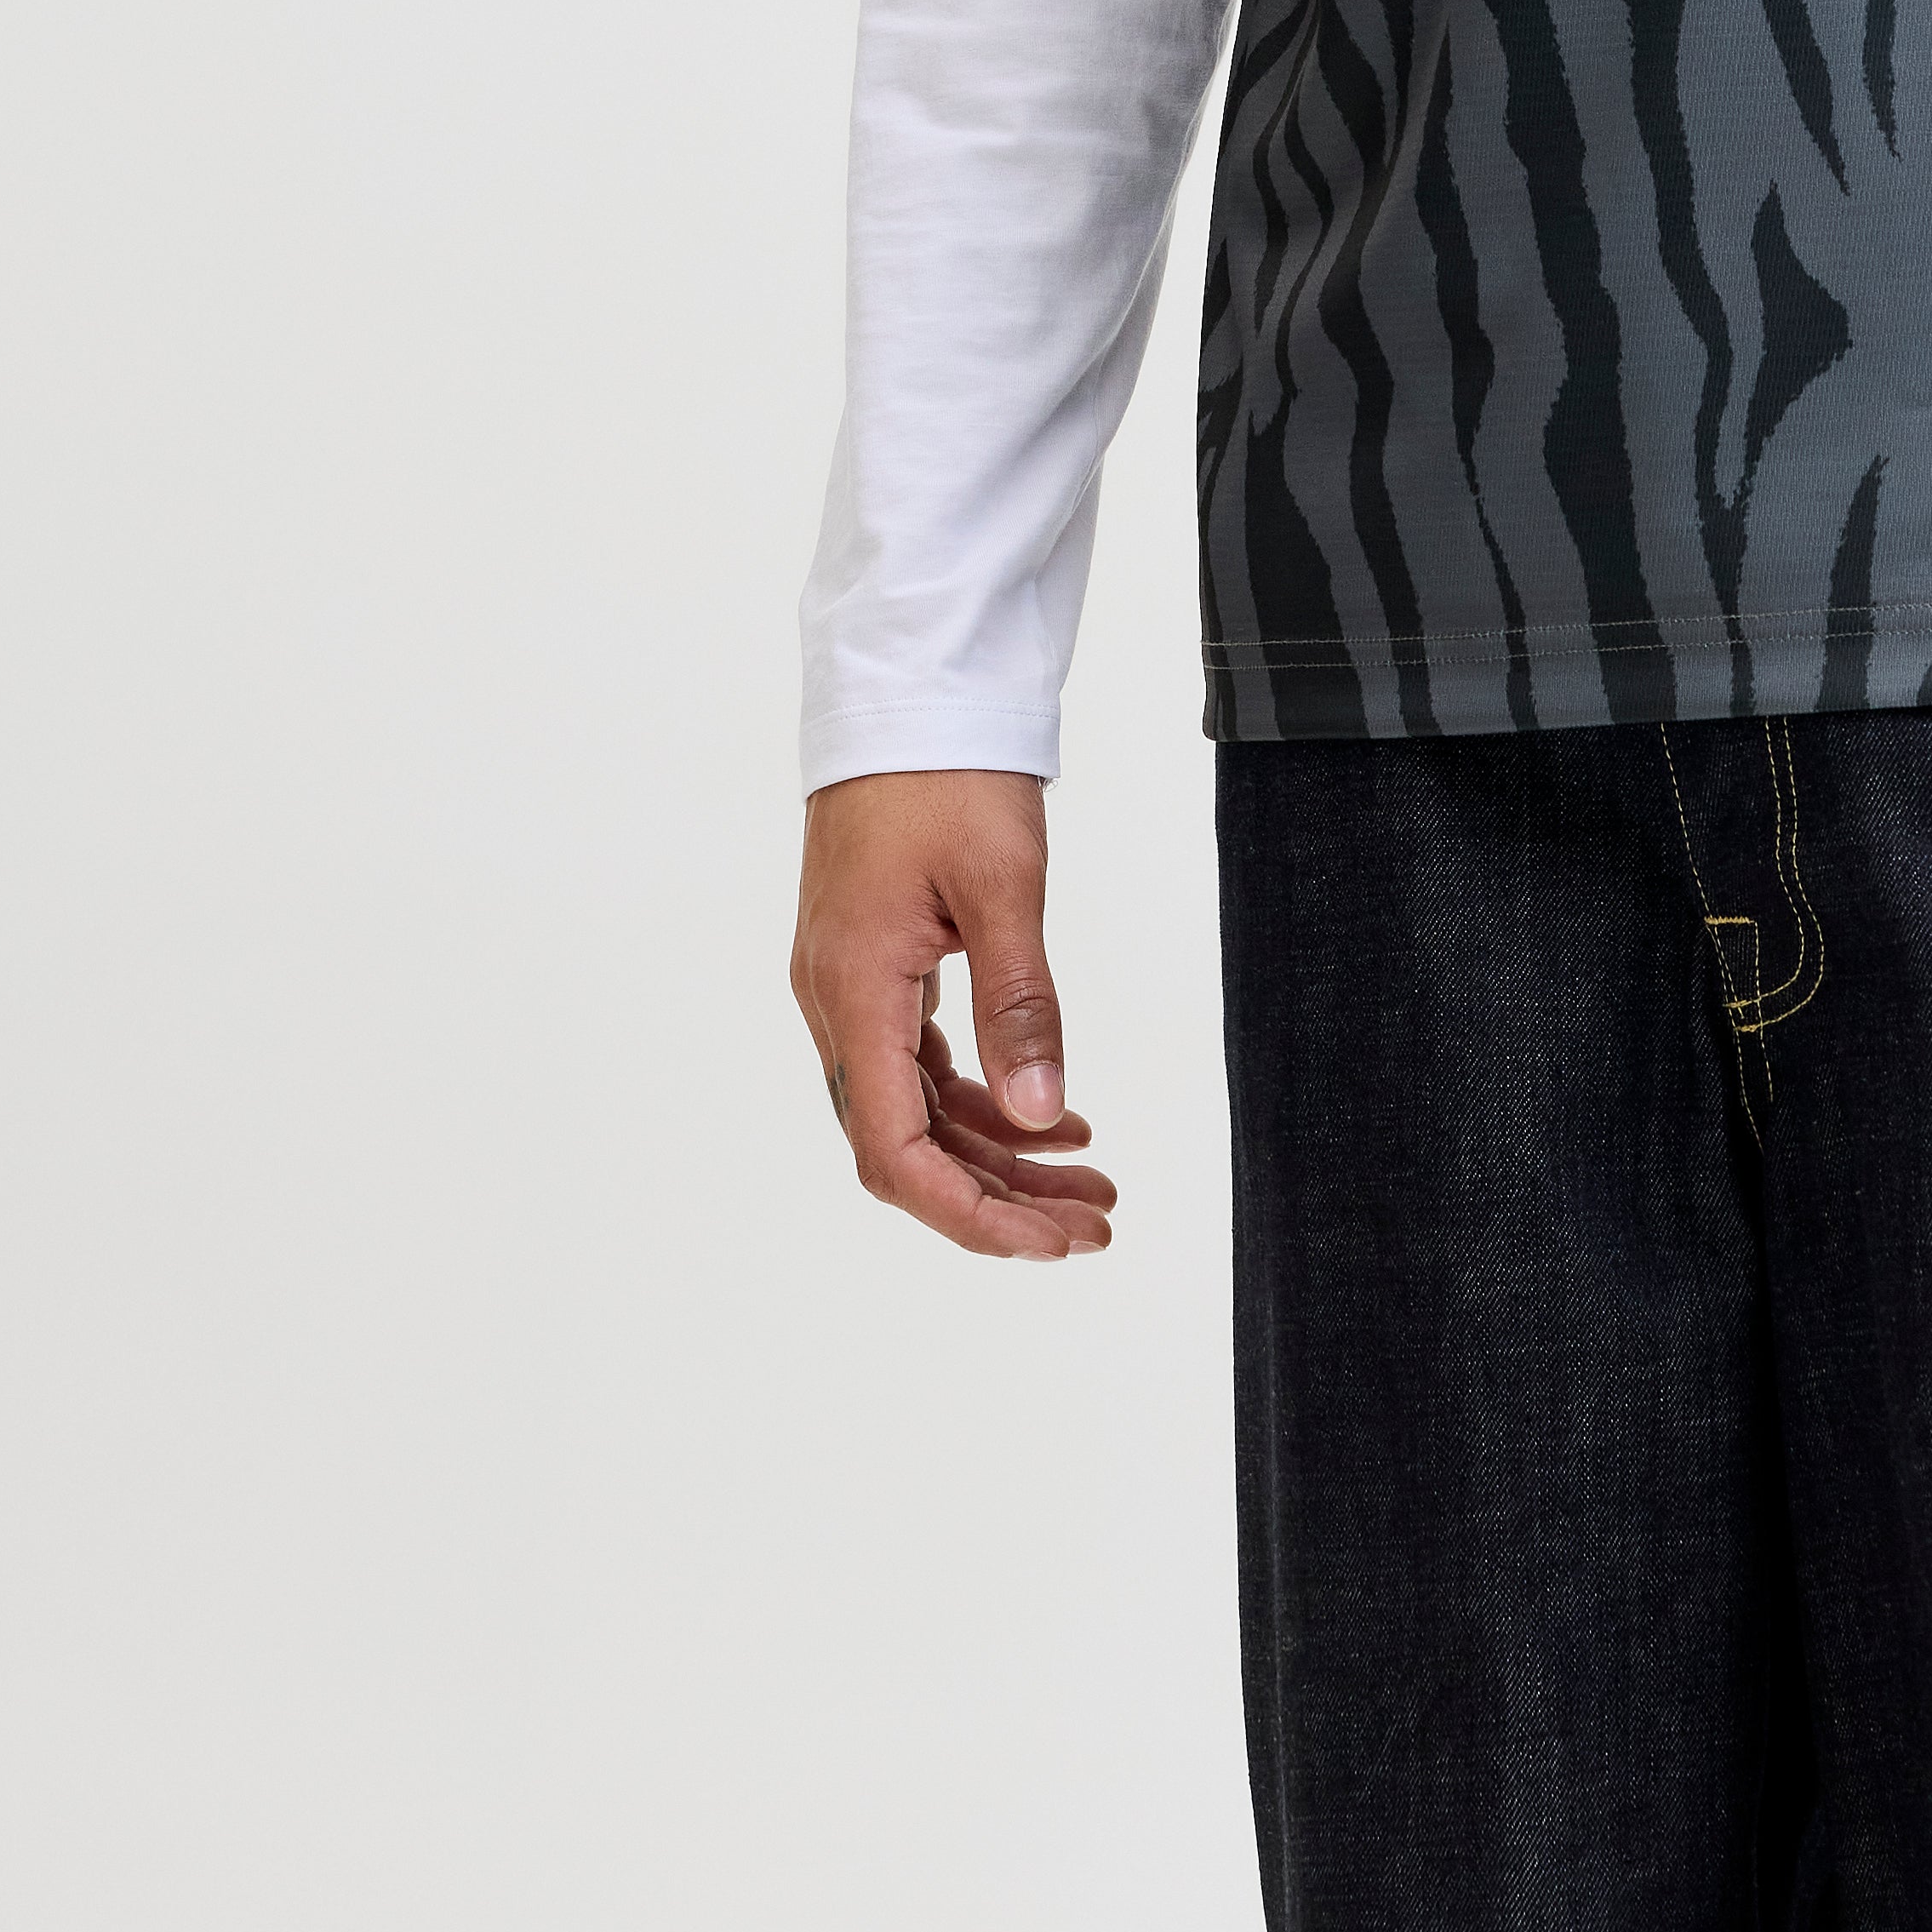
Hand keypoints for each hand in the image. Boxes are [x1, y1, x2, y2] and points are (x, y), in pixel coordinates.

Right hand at [791, 769, 1115, 1258]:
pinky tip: (1055, 1114)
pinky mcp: (877, 962)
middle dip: (1000, 1198)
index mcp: (855, 992)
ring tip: (1092, 1181)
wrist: (907, 688)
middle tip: (1093, 1226)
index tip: (1050, 1243)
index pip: (896, 1152)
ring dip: (1001, 1152)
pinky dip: (986, 1096)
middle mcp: (838, 1002)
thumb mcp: (1001, 885)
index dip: (970, 1214)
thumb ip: (1020, 1005)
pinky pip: (923, 1060)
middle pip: (908, 1145)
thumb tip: (1044, 1118)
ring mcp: (853, 983)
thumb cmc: (948, 773)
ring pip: (920, 1107)